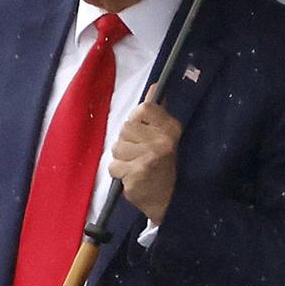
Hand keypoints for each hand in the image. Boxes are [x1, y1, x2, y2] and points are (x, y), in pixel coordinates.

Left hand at [109, 86, 182, 223]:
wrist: (168, 199)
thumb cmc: (163, 164)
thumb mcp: (165, 135)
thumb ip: (157, 111)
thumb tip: (154, 86)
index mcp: (171, 128)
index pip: (144, 108)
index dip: (137, 119)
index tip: (142, 132)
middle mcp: (162, 141)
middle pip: (126, 128)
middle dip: (127, 142)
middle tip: (140, 154)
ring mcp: (149, 157)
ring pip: (117, 147)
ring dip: (122, 159)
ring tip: (136, 165)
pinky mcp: (137, 173)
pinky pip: (114, 166)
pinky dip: (119, 173)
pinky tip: (132, 176)